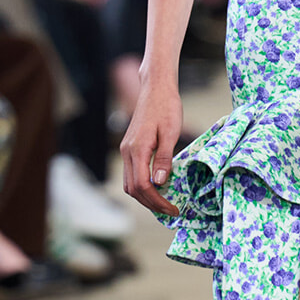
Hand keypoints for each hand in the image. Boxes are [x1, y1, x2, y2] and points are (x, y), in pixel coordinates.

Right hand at [121, 82, 184, 216]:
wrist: (156, 88)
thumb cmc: (167, 107)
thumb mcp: (171, 132)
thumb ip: (165, 158)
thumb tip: (159, 183)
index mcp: (137, 149)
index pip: (143, 186)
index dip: (157, 202)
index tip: (173, 210)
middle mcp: (127, 152)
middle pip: (133, 190)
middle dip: (151, 204)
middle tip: (171, 212)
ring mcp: (126, 150)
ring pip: (129, 184)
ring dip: (145, 197)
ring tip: (164, 204)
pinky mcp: (129, 148)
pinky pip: (132, 174)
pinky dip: (142, 186)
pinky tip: (157, 188)